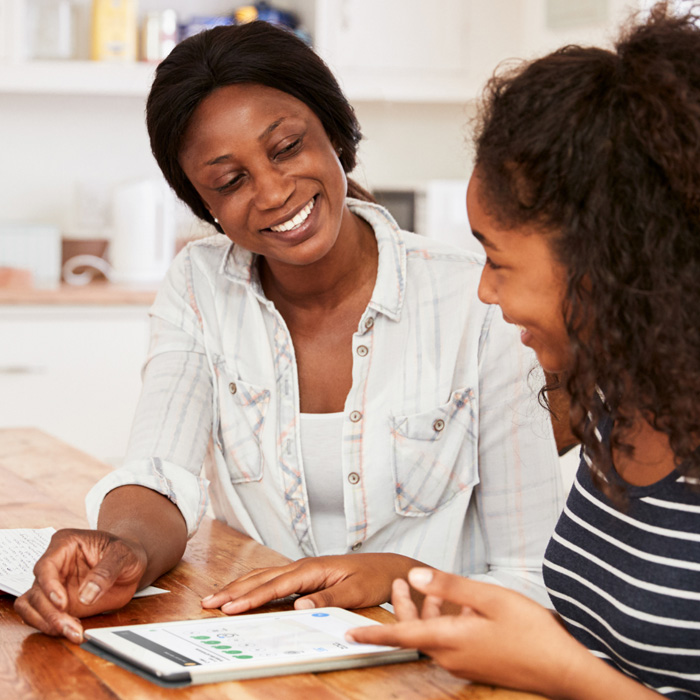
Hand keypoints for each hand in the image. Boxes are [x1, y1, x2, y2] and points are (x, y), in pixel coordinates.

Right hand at [14, 528, 147, 642]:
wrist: (131, 564)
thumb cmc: (125, 552)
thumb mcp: (123, 555)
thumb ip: (106, 572)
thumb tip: (86, 595)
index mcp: (66, 544)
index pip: (46, 565)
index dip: (50, 586)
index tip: (63, 603)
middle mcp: (54, 564)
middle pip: (37, 590)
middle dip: (51, 613)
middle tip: (72, 627)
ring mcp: (52, 584)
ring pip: (32, 606)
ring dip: (47, 623)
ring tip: (72, 632)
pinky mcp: (55, 602)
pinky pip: (38, 616)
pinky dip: (48, 626)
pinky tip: (69, 630)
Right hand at [202, 553, 419, 614]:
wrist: (388, 568)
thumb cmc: (373, 578)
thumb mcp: (355, 592)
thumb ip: (327, 598)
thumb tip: (299, 606)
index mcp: (312, 568)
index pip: (275, 585)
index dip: (250, 597)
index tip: (229, 607)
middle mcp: (303, 566)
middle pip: (262, 578)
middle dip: (234, 590)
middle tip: (208, 602)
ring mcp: (303, 569)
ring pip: (264, 577)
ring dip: (239, 587)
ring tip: (217, 597)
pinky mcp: (306, 575)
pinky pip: (273, 580)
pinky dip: (254, 586)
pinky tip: (244, 592)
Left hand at [346, 568, 590, 697]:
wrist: (563, 669)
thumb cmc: (531, 632)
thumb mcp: (489, 598)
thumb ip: (449, 587)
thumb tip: (416, 576)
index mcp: (450, 640)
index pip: (401, 635)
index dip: (373, 634)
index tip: (349, 635)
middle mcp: (452, 656)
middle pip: (416, 632)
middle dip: (403, 608)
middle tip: (396, 583)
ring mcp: (465, 663)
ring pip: (434, 635)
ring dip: (426, 612)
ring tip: (425, 586)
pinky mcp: (477, 664)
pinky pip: (450, 641)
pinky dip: (445, 622)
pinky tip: (461, 606)